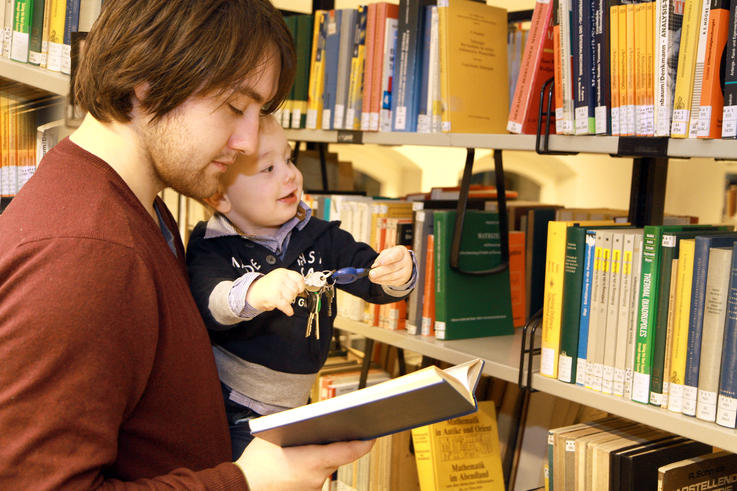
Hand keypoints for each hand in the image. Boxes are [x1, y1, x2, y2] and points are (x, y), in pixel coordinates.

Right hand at [236, 437, 373, 489]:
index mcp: (313, 461)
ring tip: (310, 441)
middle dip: (337, 443)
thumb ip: (296, 424)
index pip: (350, 451)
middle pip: (337, 457)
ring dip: (320, 456)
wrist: (239, 488)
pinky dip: (311, 467)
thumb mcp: (274, 434)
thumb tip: (312, 416)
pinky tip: (300, 459)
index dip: (365, 442)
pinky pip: (313, 477)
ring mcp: (311, 489)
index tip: (373, 434)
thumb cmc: (255, 464)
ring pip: (324, 468)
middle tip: (342, 426)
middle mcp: (317, 478)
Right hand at [246, 269, 304, 315]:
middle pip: (295, 290)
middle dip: (292, 295)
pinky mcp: (274, 296)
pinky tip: (289, 311)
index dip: (301, 286)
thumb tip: (301, 289)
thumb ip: (289, 281)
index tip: (300, 290)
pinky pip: (285, 305)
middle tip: (285, 296)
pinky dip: (288, 310)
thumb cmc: (265, 287)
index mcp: (282, 272)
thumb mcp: (278, 279)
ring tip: (280, 300)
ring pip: (291, 297)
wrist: (251, 293)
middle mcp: (280, 277)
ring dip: (287, 302)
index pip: (299, 278)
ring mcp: (276, 286)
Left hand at [369, 246, 411, 286]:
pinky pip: (391, 282)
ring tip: (371, 277)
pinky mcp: (402, 280)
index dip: (388, 259)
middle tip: (371, 273)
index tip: (380, 262)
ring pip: (392, 276)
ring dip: (380, 278)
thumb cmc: (393, 256)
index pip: (395, 255)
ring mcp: (405, 272)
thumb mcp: (388, 252)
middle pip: (393, 267)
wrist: (404, 264)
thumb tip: (375, 266)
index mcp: (401, 252)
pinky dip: (382, 281)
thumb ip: (381, 257)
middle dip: (380, 271)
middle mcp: (405, 262)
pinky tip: (376, 279)